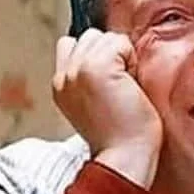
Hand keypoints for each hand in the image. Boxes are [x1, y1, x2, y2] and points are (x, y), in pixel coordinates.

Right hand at [52, 29, 162, 187]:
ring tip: (126, 86)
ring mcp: (77, 70)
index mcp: (61, 86)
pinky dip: (132, 58)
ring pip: (104, 37)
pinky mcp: (95, 68)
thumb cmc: (124, 136)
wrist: (126, 156)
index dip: (99, 55)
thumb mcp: (97, 103)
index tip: (114, 84)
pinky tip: (131, 84)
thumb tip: (113, 51)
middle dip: (112, 54)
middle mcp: (63, 76)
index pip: (73, 45)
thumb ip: (92, 77)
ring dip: (122, 56)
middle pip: (91, 37)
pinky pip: (119, 42)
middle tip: (122, 87)